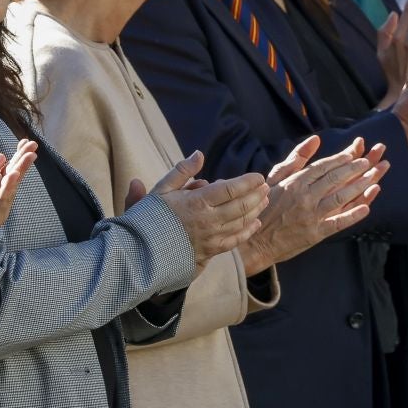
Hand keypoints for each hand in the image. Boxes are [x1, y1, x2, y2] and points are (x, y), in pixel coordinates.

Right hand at [131, 151, 269, 273]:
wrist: (140, 253)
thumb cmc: (148, 219)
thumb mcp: (160, 190)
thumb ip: (182, 171)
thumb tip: (199, 154)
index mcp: (197, 202)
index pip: (230, 189)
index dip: (247, 182)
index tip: (259, 176)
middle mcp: (209, 220)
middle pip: (241, 206)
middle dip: (256, 195)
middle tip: (266, 186)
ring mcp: (211, 237)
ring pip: (241, 222)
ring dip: (255, 210)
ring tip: (265, 200)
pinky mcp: (210, 251)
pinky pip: (234, 240)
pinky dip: (247, 231)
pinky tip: (255, 224)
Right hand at [239, 137, 387, 273]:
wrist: (254, 242)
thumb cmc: (263, 208)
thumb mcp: (275, 178)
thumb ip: (296, 158)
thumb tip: (316, 139)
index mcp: (295, 183)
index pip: (324, 167)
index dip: (342, 159)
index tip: (355, 153)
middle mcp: (305, 197)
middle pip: (336, 179)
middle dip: (356, 169)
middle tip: (369, 162)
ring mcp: (311, 216)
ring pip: (341, 198)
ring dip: (360, 187)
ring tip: (374, 178)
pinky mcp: (315, 234)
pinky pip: (339, 223)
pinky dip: (354, 215)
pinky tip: (367, 207)